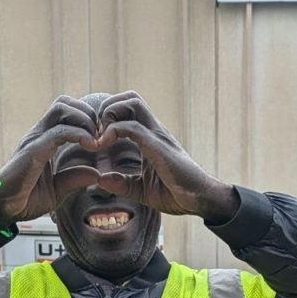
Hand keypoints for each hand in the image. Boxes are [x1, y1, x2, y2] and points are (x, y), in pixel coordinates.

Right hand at [0, 96, 102, 226]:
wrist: (2, 209)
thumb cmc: (26, 199)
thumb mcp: (57, 190)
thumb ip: (74, 179)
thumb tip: (97, 173)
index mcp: (44, 140)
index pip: (66, 112)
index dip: (87, 120)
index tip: (101, 139)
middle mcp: (39, 134)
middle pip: (65, 102)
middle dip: (88, 114)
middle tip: (101, 136)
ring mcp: (35, 139)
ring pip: (62, 108)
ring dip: (84, 120)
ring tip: (96, 141)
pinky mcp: (33, 150)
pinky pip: (59, 131)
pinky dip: (79, 134)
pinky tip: (91, 147)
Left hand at [94, 92, 237, 221]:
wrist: (199, 200)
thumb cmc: (176, 194)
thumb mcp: (141, 190)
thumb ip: (122, 184)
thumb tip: (100, 179)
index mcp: (150, 138)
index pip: (129, 109)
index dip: (109, 117)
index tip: (97, 138)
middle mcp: (154, 130)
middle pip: (130, 97)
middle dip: (108, 108)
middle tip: (97, 133)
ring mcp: (157, 135)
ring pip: (132, 102)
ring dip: (110, 114)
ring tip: (100, 138)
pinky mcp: (158, 146)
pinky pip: (132, 127)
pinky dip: (113, 131)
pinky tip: (104, 146)